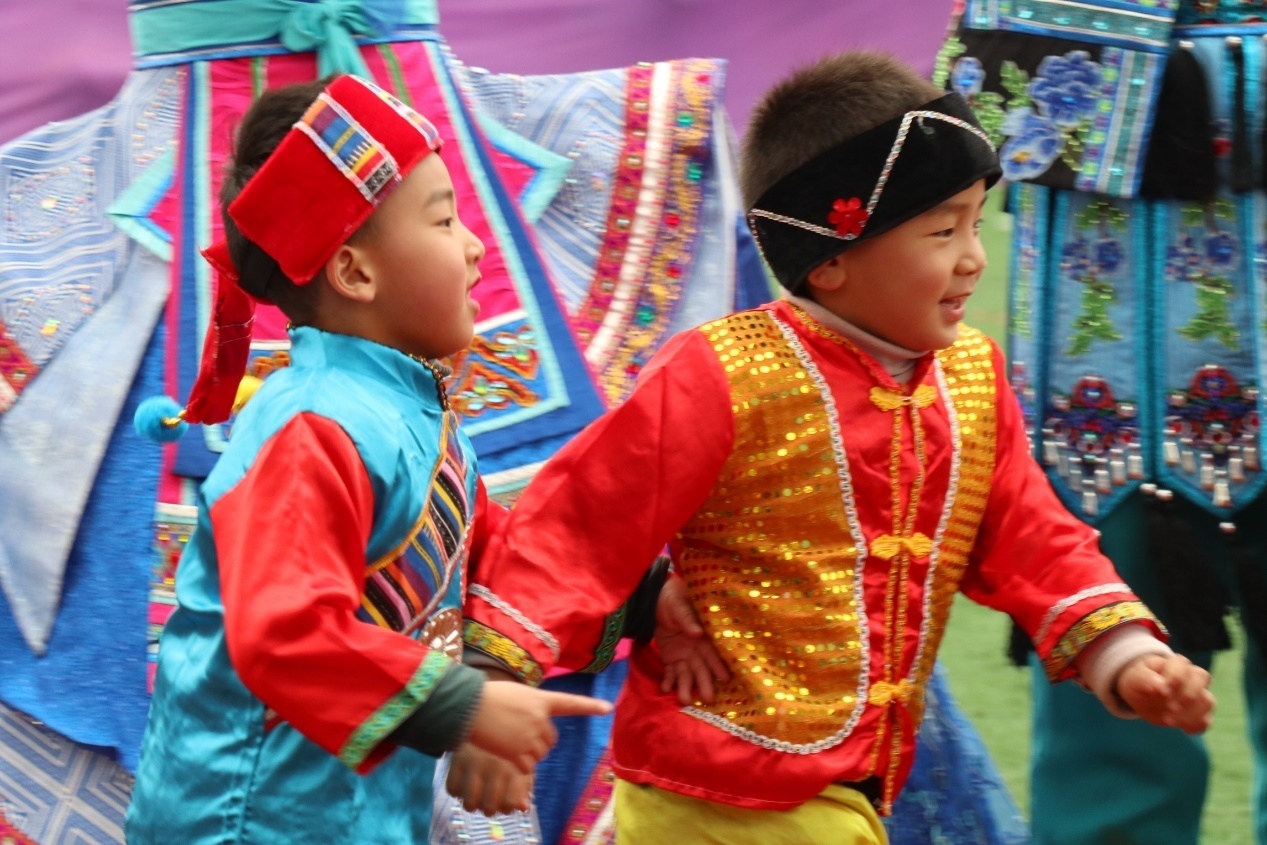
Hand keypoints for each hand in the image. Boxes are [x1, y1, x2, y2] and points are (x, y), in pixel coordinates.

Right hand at [446, 742, 533, 814]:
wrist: (484, 714)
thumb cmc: (508, 740)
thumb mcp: (522, 757)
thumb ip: (524, 784)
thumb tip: (523, 808)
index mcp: (515, 765)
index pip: (510, 804)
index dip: (507, 807)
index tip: (505, 802)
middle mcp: (496, 766)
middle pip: (489, 808)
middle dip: (489, 808)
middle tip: (487, 801)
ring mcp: (476, 763)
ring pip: (469, 803)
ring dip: (472, 803)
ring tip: (474, 795)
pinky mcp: (457, 759)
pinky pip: (452, 788)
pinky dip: (456, 790)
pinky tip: (463, 783)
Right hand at [466, 680, 610, 773]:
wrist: (468, 707)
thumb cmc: (487, 697)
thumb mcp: (516, 695)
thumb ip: (531, 709)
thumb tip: (535, 726)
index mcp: (541, 700)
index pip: (570, 703)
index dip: (590, 706)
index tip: (608, 708)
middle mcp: (540, 719)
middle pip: (550, 740)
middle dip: (539, 741)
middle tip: (518, 734)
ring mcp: (531, 737)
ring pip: (539, 755)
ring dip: (527, 753)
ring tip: (506, 739)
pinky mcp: (519, 754)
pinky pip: (527, 767)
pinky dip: (517, 765)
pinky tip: (503, 751)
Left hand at [655, 573, 729, 704]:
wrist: (655, 599)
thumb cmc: (673, 598)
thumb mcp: (680, 606)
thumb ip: (688, 619)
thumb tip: (698, 633)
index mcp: (703, 635)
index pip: (712, 652)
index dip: (718, 665)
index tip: (725, 679)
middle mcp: (696, 648)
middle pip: (701, 668)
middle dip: (705, 683)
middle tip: (708, 699)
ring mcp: (684, 654)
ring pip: (687, 673)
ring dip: (686, 687)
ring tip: (684, 700)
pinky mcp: (670, 657)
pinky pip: (671, 671)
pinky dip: (669, 681)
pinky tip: (666, 689)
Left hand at [1116, 653, 1213, 733]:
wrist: (1142, 696)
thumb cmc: (1140, 682)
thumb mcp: (1134, 678)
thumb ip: (1144, 678)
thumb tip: (1159, 685)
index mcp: (1174, 663)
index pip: (1182, 664)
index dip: (1175, 677)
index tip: (1162, 691)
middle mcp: (1191, 676)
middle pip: (1202, 678)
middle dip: (1188, 695)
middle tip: (1170, 707)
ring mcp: (1198, 695)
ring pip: (1207, 701)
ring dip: (1191, 713)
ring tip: (1170, 721)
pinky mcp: (1198, 713)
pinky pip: (1206, 720)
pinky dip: (1197, 725)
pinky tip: (1183, 729)